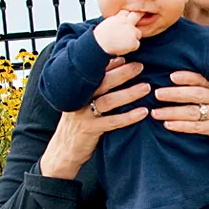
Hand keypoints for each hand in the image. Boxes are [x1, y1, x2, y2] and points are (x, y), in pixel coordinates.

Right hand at [40, 57, 149, 179]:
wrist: (62, 152)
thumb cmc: (77, 124)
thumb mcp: (82, 104)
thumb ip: (95, 89)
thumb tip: (116, 67)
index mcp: (78, 91)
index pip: (94, 72)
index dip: (111, 63)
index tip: (127, 55)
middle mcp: (79, 100)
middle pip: (102, 82)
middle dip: (123, 73)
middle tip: (140, 67)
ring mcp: (83, 115)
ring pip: (108, 101)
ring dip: (129, 93)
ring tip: (146, 87)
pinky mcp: (90, 130)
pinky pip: (112, 122)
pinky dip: (129, 116)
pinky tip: (143, 112)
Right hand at [93, 10, 142, 55]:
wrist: (99, 45)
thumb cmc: (101, 37)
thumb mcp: (108, 23)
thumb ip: (117, 20)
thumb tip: (123, 21)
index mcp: (119, 17)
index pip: (127, 12)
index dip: (128, 15)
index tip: (127, 19)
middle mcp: (127, 22)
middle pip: (137, 15)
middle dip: (138, 17)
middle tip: (133, 25)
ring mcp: (131, 31)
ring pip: (138, 33)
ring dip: (134, 37)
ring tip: (123, 41)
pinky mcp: (134, 41)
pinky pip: (136, 44)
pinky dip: (132, 47)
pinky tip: (123, 47)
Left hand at [152, 71, 208, 157]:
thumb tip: (185, 87)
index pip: (204, 80)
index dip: (187, 77)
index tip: (171, 76)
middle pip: (196, 94)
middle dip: (174, 93)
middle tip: (156, 94)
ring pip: (193, 111)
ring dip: (172, 111)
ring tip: (155, 113)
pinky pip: (197, 127)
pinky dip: (181, 125)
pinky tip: (168, 125)